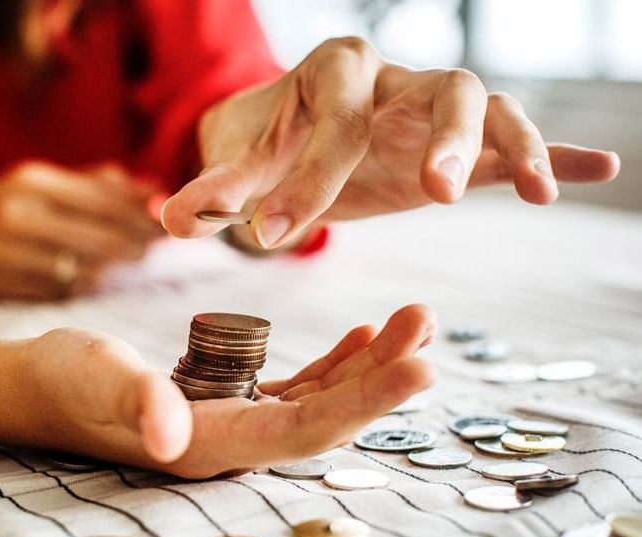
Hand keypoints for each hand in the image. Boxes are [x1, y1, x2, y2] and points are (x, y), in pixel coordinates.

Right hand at [0, 161, 162, 298]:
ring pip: (80, 268)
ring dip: (114, 266)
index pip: (102, 201)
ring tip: (133, 258)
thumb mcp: (46, 183)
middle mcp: (16, 215)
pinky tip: (98, 276)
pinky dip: (84, 283)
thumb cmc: (8, 204)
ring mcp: (4, 252)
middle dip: (135, 242)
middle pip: (97, 237)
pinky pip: (57, 289)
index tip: (166, 222)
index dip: (139, 215)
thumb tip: (154, 191)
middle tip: (159, 245)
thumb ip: (99, 186)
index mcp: (32, 183)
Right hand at [14, 304, 434, 478]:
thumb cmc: (61, 380)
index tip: (420, 367)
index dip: (366, 404)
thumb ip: (136, 403)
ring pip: (319, 400)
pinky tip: (361, 338)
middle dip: (383, 378)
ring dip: (368, 365)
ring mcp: (231, 424)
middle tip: (427, 327)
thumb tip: (168, 435)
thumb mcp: (96, 380)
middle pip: (327, 417)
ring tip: (411, 323)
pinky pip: (294, 387)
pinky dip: (333, 363)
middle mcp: (231, 444)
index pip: (305, 431)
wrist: (36, 385)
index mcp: (209, 445)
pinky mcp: (225, 402)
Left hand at [161, 37, 620, 248]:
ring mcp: (429, 106)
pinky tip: (594, 170)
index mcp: (332, 73)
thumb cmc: (266, 145)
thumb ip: (212, 191)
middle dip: (441, 137)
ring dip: (511, 144)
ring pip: (488, 106)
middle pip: (439, 87)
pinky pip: (514, 138)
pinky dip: (551, 153)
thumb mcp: (238, 165)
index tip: (273, 236)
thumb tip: (170, 219)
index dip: (305, 180)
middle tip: (434, 194)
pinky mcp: (455, 142)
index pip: (333, 122)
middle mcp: (392, 78)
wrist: (291, 134)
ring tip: (532, 191)